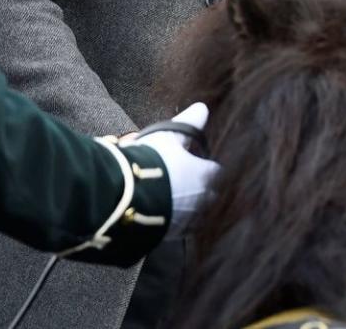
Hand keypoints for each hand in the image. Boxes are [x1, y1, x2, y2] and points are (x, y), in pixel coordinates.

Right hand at [129, 102, 219, 237]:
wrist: (126, 198)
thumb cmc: (152, 162)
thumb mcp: (169, 136)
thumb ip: (189, 123)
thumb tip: (204, 108)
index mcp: (205, 175)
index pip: (219, 172)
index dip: (212, 167)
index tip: (203, 163)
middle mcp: (202, 201)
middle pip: (213, 196)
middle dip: (207, 190)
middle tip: (192, 183)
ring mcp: (188, 221)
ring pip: (199, 215)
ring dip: (193, 208)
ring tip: (178, 200)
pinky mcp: (172, 236)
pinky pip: (182, 229)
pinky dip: (178, 222)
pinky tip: (167, 216)